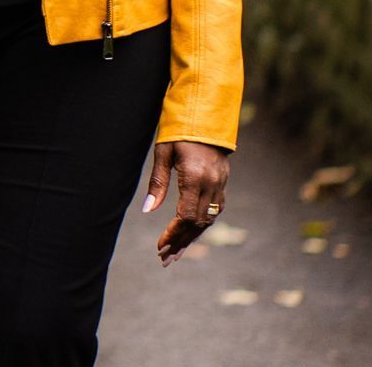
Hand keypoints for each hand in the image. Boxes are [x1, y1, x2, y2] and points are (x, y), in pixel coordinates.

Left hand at [144, 140, 230, 265]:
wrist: (206, 113)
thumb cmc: (179, 129)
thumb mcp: (163, 151)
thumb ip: (157, 182)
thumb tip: (148, 210)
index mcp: (195, 177)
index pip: (186, 217)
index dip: (173, 234)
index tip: (160, 246)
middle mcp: (211, 185)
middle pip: (197, 223)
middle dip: (181, 242)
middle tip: (165, 258)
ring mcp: (220, 185)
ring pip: (208, 220)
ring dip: (192, 238)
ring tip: (176, 252)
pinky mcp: (223, 183)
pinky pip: (214, 211)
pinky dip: (202, 224)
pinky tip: (191, 233)